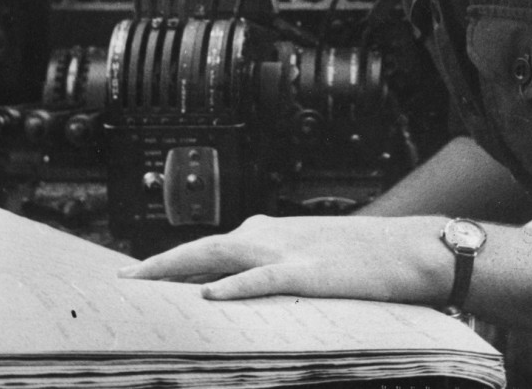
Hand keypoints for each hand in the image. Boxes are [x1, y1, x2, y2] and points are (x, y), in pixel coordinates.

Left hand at [119, 213, 452, 303]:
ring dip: (178, 268)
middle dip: (158, 265)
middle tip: (121, 283)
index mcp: (269, 233)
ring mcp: (288, 252)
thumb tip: (236, 290)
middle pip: (200, 249)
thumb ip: (273, 268)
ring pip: (219, 256)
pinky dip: (235, 286)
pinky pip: (263, 279)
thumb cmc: (363, 258)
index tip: (136, 275)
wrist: (410, 249)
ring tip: (143, 285)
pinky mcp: (309, 272)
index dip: (168, 261)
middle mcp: (269, 235)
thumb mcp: (310, 257)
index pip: (207, 248)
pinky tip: (210, 296)